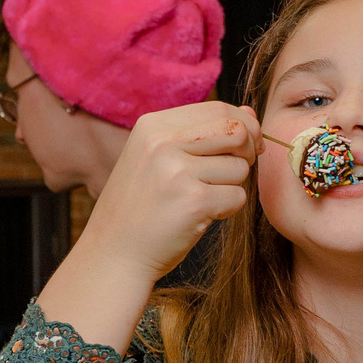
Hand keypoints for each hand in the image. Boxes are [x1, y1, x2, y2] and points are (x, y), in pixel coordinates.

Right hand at [38, 101, 255, 350]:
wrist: (113, 254)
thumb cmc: (138, 208)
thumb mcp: (156, 158)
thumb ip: (199, 133)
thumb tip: (250, 113)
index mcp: (152, 126)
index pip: (218, 108)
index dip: (244, 125)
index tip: (247, 145)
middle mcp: (163, 143)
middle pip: (236, 131)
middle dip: (248, 151)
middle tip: (233, 172)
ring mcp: (177, 172)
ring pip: (239, 167)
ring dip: (231, 186)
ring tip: (202, 199)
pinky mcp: (194, 201)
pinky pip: (237, 196)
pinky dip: (226, 210)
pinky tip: (200, 217)